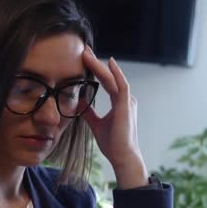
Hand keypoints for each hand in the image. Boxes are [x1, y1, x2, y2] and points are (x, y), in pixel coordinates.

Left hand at [81, 46, 148, 188]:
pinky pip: (120, 85)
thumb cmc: (113, 143)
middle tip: (84, 50)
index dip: (96, 69)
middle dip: (96, 63)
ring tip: (87, 54)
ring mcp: (127, 101)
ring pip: (113, 78)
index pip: (106, 81)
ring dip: (100, 66)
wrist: (122, 157)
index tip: (84, 59)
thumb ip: (89, 113)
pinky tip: (107, 63)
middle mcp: (125, 99)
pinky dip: (115, 74)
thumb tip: (79, 102)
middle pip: (109, 76)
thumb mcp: (96, 124)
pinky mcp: (125, 106)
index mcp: (119, 102)